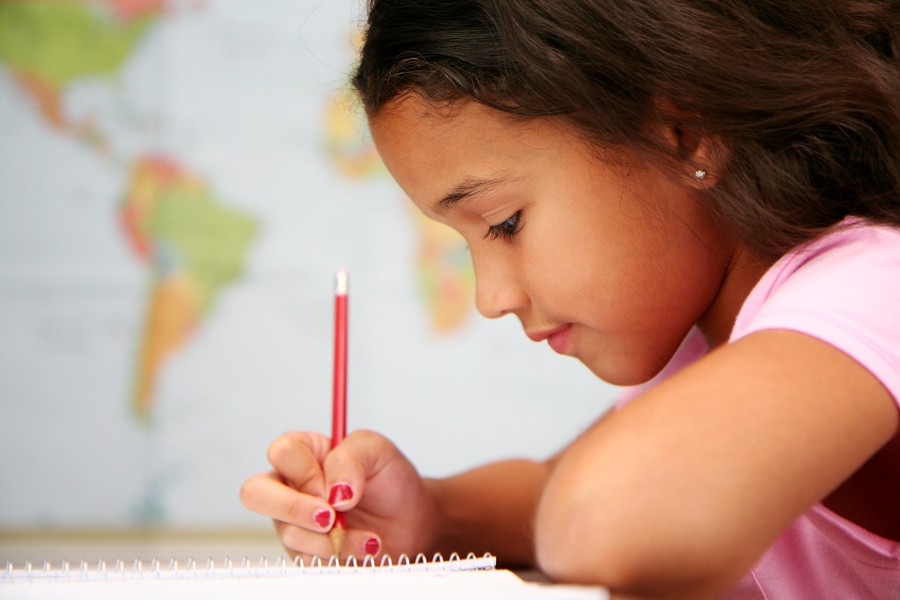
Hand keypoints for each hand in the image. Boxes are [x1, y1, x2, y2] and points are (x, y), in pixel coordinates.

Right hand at [240, 429, 437, 560]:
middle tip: (329, 517)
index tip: (335, 486)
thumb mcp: (377, 451)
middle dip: (293, 508)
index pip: (281, 452)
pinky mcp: (304, 551)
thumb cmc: (389, 480)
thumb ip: (351, 457)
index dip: (305, 471)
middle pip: (255, 492)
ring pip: (285, 531)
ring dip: (329, 538)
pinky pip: (305, 558)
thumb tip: (333, 490)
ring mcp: (293, 520)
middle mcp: (292, 485)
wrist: (409, 520)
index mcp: (305, 451)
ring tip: (365, 536)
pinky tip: (364, 547)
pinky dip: (339, 555)